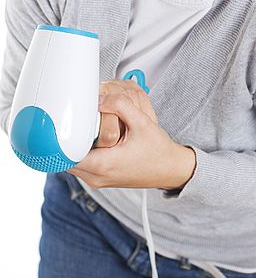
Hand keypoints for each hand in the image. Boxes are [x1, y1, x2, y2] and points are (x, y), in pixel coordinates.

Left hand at [68, 79, 195, 190]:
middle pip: (64, 157)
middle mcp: (96, 177)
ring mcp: (97, 180)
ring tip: (88, 128)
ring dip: (75, 144)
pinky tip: (95, 137)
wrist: (170, 169)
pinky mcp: (100, 178)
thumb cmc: (158, 152)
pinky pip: (81, 164)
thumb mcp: (143, 122)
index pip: (66, 153)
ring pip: (71, 161)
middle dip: (69, 137)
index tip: (66, 121)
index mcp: (103, 165)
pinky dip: (83, 150)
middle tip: (79, 120)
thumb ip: (121, 106)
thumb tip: (101, 98)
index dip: (62, 136)